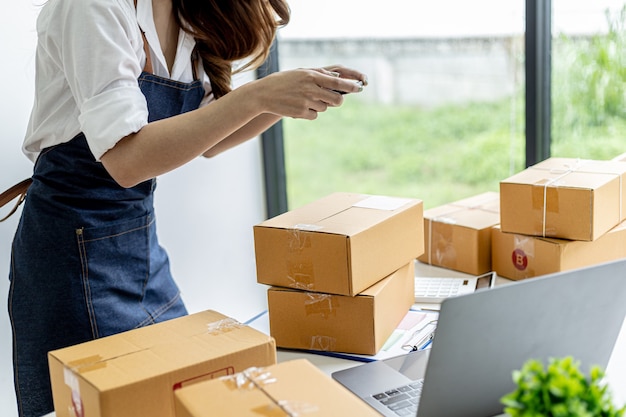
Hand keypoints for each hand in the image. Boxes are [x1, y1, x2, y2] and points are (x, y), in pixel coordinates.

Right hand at [248, 66, 367, 119]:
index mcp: (311, 75)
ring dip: (319, 105)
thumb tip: (337, 78)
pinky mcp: (301, 112)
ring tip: (304, 99)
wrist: (263, 94)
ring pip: (324, 108)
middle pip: (336, 100)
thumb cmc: (283, 81)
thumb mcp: (300, 73)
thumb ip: (318, 74)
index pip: (337, 81)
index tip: (360, 87)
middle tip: (333, 100)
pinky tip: (298, 107)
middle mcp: (310, 88)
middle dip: (338, 101)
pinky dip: (310, 113)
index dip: (350, 85)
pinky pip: (314, 115)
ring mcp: (306, 101)